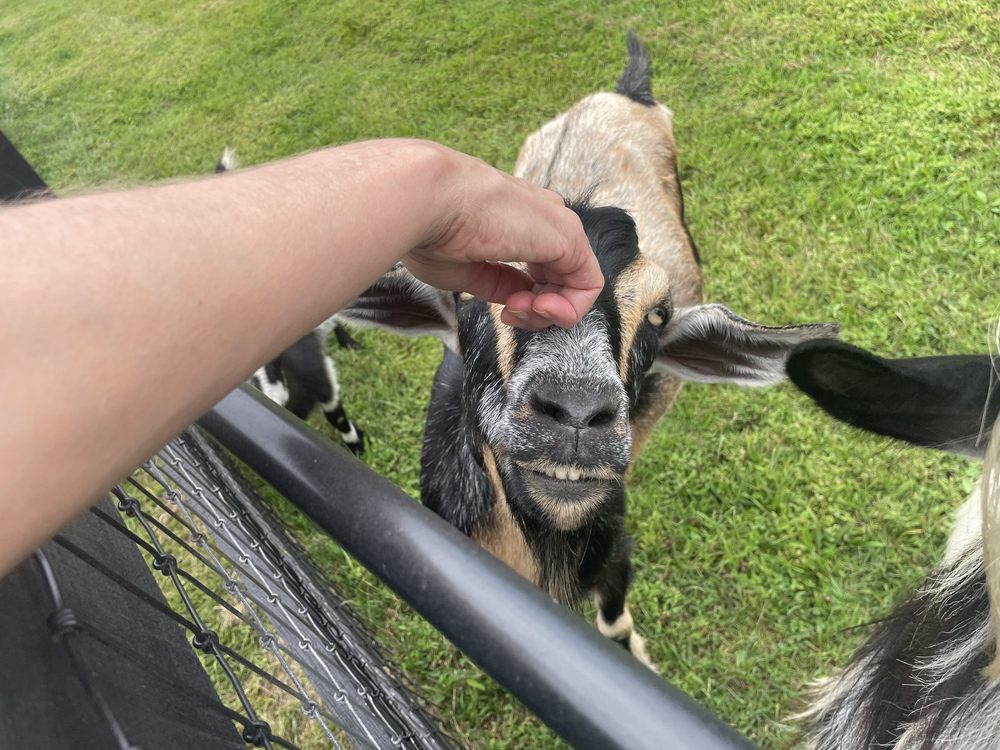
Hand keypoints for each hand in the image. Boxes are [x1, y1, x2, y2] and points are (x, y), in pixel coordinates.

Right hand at [403, 147, 602, 328]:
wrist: (426, 200)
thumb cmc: (432, 229)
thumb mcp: (468, 268)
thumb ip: (499, 283)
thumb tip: (519, 298)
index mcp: (517, 220)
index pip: (542, 270)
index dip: (525, 303)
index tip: (504, 312)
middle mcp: (542, 219)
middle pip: (560, 280)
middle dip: (539, 312)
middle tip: (510, 316)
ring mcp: (557, 225)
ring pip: (577, 284)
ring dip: (552, 314)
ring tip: (520, 310)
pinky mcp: (568, 236)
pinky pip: (589, 283)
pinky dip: (570, 309)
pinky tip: (539, 307)